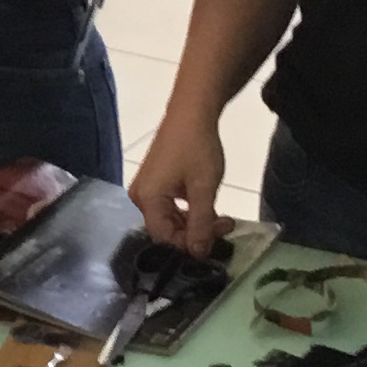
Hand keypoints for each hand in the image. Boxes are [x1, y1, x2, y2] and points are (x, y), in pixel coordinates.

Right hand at [128, 113, 226, 256]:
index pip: (165, 238)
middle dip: (197, 232)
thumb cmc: (197, 148)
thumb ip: (201, 224)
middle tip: (226, 224)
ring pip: (170, 219)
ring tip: (223, 217)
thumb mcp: (203, 189)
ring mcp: (146, 189)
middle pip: (167, 230)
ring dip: (196, 222)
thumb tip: (199, 254)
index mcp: (147, 200)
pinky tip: (208, 207)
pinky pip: (169, 207)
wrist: (191, 112)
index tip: (218, 238)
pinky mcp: (154, 183)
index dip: (190, 244)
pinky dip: (189, 210)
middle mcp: (140, 198)